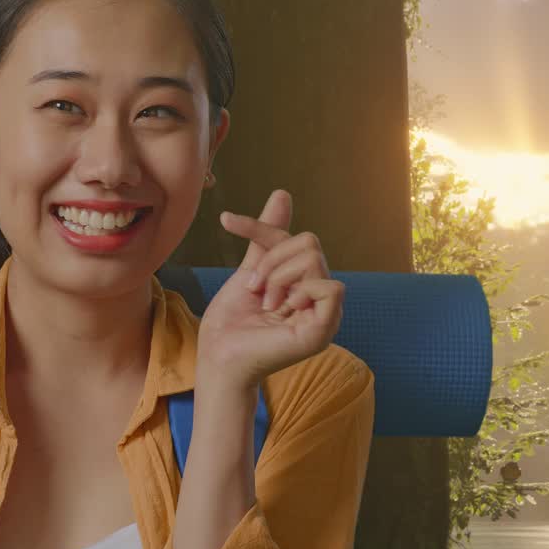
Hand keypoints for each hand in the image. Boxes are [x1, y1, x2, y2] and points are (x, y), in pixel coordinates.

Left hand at [196, 189, 344, 392]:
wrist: (218, 355)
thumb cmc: (232, 321)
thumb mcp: (250, 269)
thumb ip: (266, 237)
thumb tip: (283, 194)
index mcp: (306, 283)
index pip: (296, 237)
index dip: (261, 227)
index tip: (225, 220)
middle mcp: (321, 296)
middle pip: (308, 243)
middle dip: (271, 260)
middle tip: (255, 289)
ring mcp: (325, 313)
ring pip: (313, 259)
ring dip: (277, 277)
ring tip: (266, 305)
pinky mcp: (325, 329)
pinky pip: (329, 286)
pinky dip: (299, 291)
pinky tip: (282, 310)